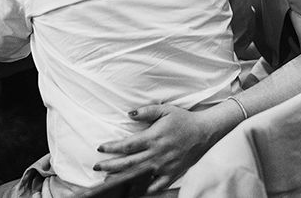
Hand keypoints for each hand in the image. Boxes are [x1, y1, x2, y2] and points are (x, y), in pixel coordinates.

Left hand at [95, 103, 232, 191]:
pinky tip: (132, 189)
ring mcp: (163, 166)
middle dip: (110, 165)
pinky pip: (154, 186)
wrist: (204, 132)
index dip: (112, 148)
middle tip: (96, 167)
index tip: (100, 148)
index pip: (127, 145)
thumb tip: (130, 114)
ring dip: (120, 178)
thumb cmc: (184, 120)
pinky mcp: (171, 174)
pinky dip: (142, 189)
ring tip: (107, 179)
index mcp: (154, 137)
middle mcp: (156, 153)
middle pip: (128, 162)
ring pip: (137, 175)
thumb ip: (148, 112)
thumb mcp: (167, 110)